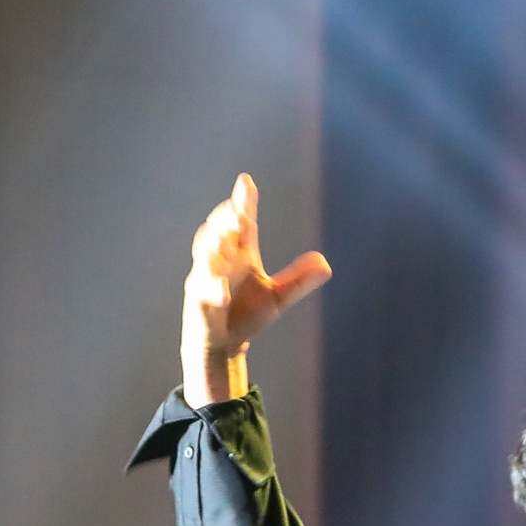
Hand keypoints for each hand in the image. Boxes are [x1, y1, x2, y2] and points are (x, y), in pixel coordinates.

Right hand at [180, 173, 330, 403]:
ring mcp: (206, 278)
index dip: (243, 203)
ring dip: (213, 245)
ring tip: (222, 236)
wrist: (224, 344)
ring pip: (206, 256)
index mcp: (240, 255)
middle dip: (225, 220)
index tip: (245, 181)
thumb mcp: (278, 297)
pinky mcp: (199, 300)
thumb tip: (326, 264)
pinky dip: (214, 291)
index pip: (242, 224)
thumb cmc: (246, 314)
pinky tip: (223, 293)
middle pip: (221, 234)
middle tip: (235, 208)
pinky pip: (205, 293)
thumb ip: (299, 280)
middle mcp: (221, 261)